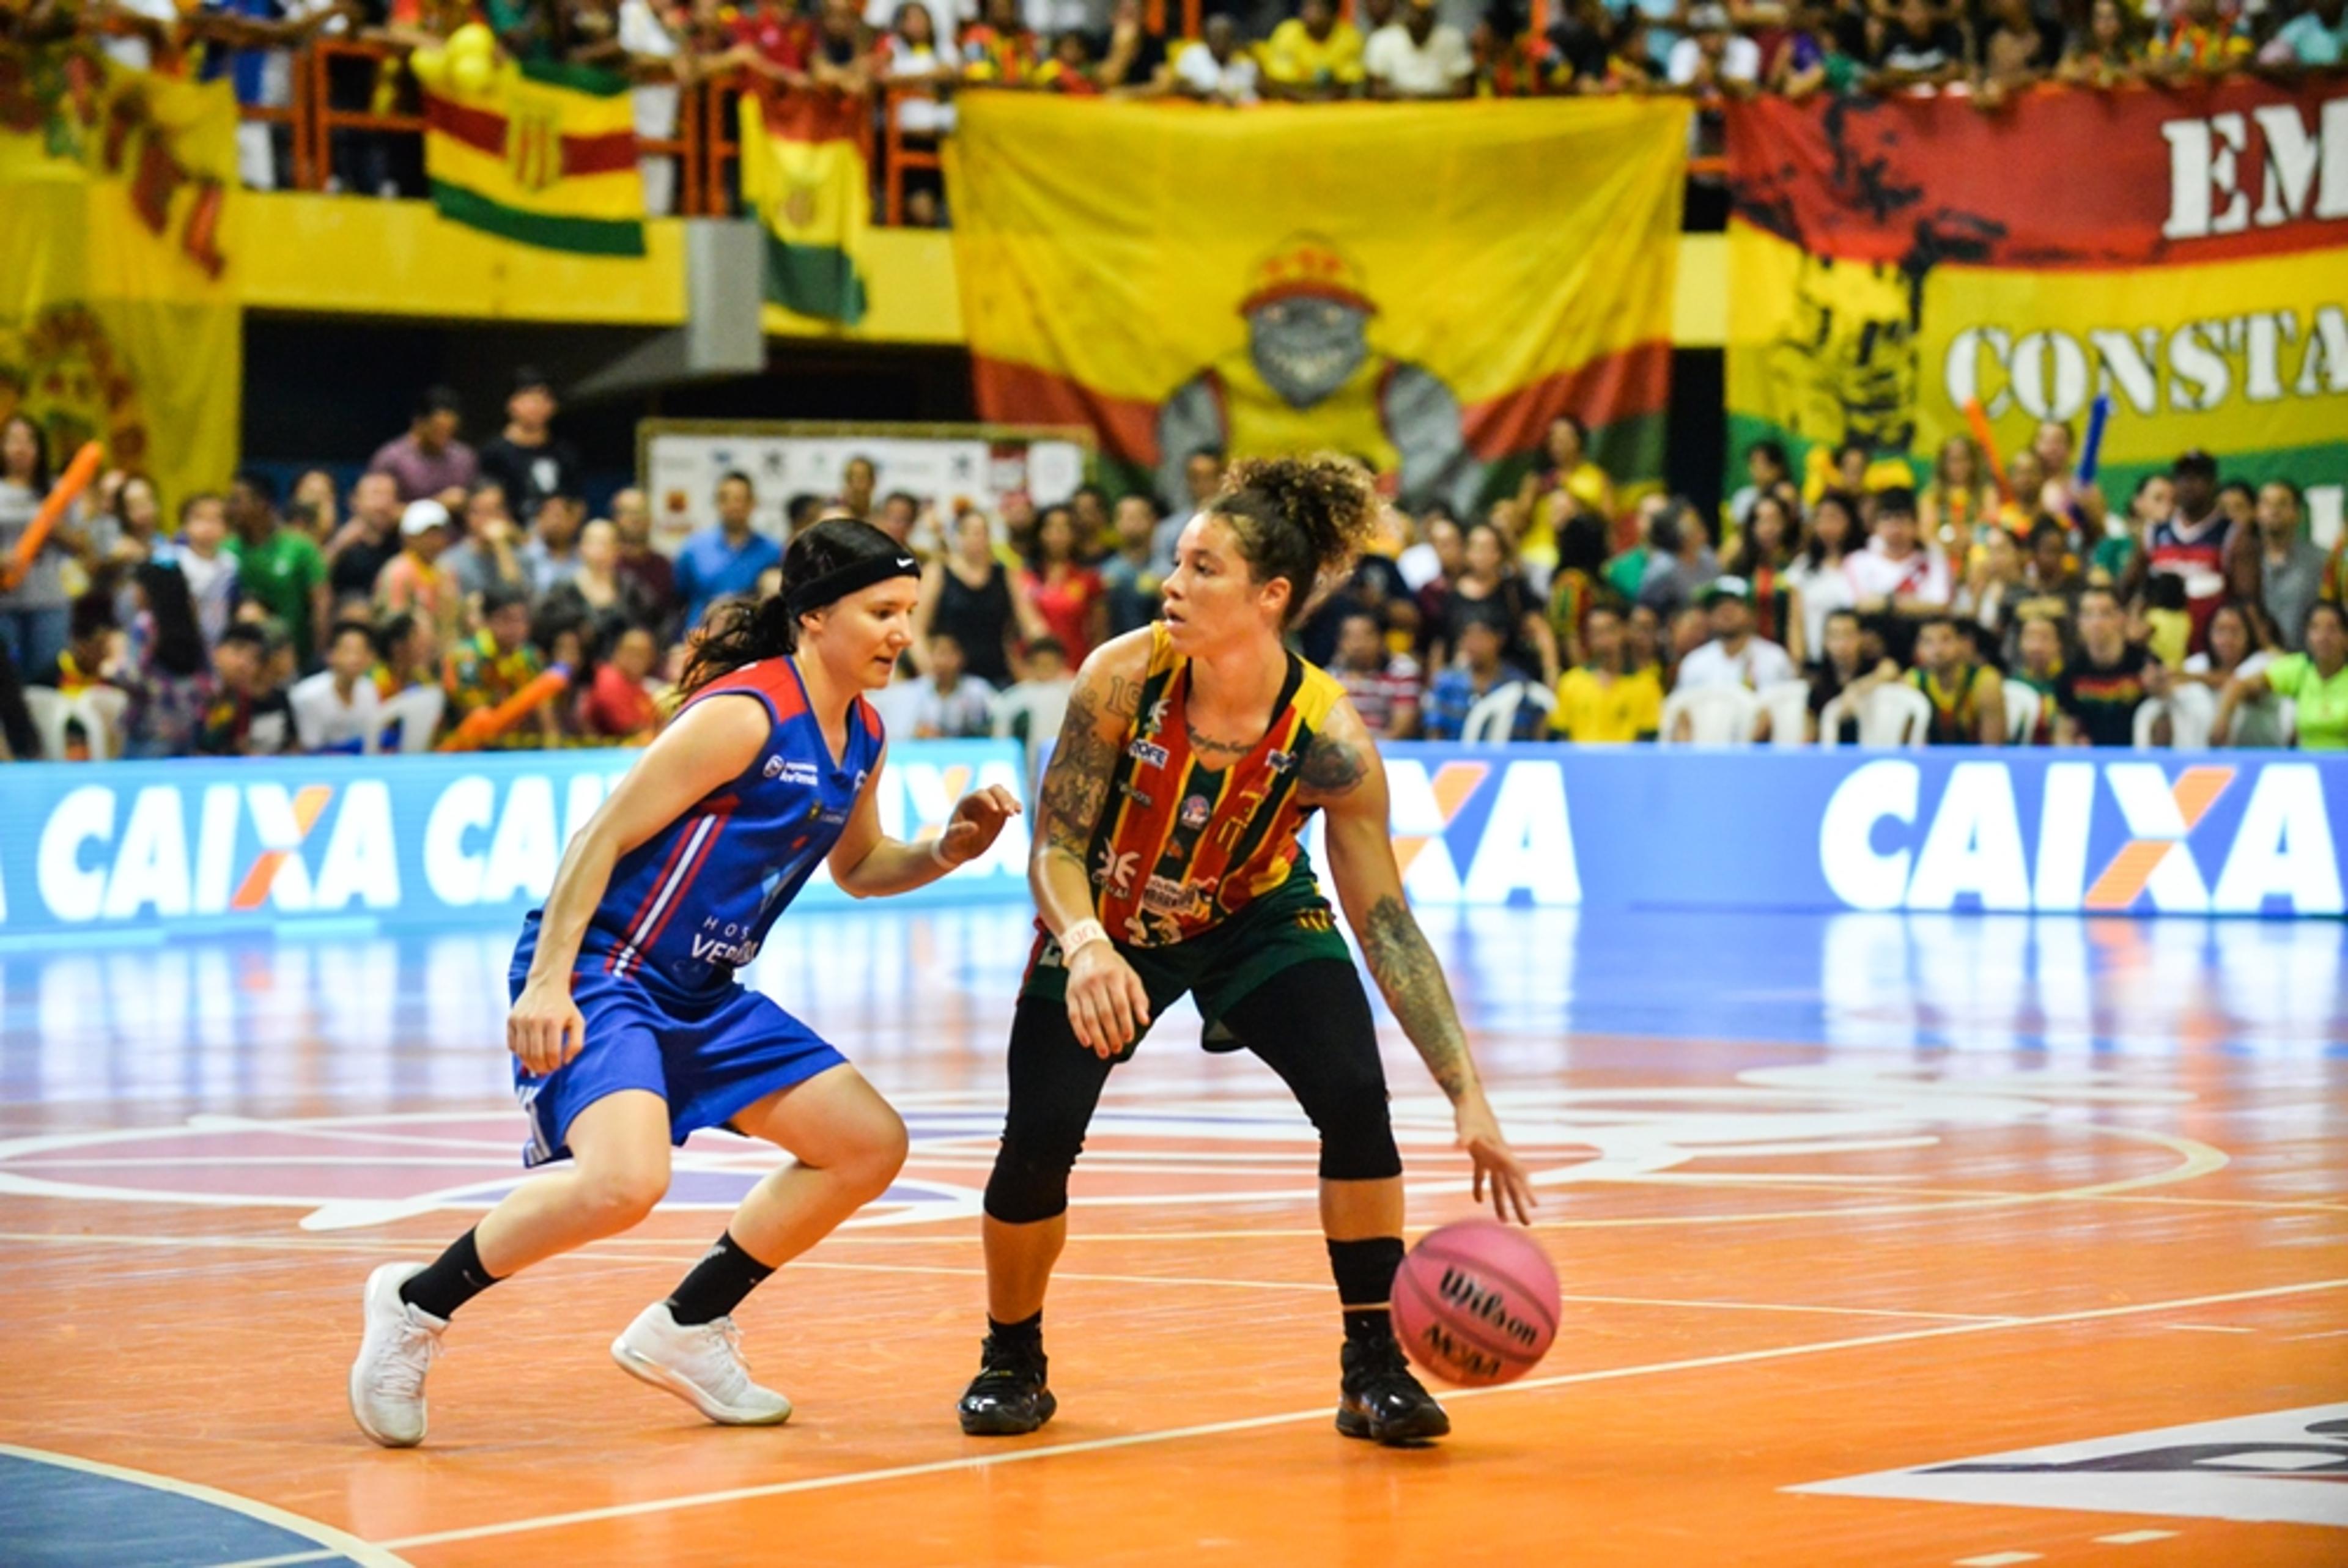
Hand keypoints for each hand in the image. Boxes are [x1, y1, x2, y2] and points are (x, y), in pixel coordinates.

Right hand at [508, 976, 585, 1076]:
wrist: (545, 984)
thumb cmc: (564, 1006)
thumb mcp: (578, 1021)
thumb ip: (576, 1043)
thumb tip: (565, 1062)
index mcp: (553, 1021)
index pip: (551, 1052)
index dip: (554, 1064)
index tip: (557, 1067)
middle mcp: (535, 1020)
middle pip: (535, 1055)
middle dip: (542, 1068)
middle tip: (547, 1070)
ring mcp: (520, 1020)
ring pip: (522, 1052)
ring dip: (530, 1064)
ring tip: (538, 1066)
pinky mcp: (511, 1019)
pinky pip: (512, 1045)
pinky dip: (519, 1054)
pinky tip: (528, 1055)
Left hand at [937, 784, 1020, 866]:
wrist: (959, 849)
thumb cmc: (952, 842)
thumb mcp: (952, 838)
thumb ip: (960, 831)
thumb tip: (975, 827)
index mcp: (966, 802)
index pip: (981, 794)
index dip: (989, 799)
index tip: (996, 811)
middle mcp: (980, 801)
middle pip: (995, 789)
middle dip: (1004, 798)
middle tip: (1009, 812)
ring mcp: (991, 806)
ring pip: (1004, 794)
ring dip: (1011, 801)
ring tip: (1014, 814)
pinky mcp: (999, 814)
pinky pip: (1010, 805)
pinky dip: (1016, 805)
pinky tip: (1019, 812)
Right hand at [1065, 941, 1149, 1058]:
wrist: (1087, 950)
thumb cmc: (1114, 967)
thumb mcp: (1131, 976)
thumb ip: (1139, 998)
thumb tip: (1144, 1021)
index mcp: (1113, 976)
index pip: (1120, 1004)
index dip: (1125, 1023)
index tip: (1128, 1038)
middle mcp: (1095, 981)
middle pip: (1104, 1013)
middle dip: (1111, 1034)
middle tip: (1116, 1049)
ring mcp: (1080, 988)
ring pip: (1088, 1017)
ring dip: (1096, 1037)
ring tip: (1103, 1052)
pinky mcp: (1069, 994)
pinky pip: (1073, 1015)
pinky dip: (1079, 1030)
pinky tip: (1086, 1042)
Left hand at [1455, 1094, 1536, 1224]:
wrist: (1468, 1099)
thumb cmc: (1470, 1112)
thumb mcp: (1467, 1125)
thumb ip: (1464, 1136)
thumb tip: (1458, 1145)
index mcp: (1500, 1151)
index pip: (1517, 1173)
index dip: (1526, 1188)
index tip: (1536, 1204)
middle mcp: (1499, 1156)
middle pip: (1511, 1184)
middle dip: (1519, 1204)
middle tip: (1528, 1224)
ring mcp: (1490, 1156)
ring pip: (1498, 1184)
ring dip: (1501, 1202)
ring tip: (1504, 1222)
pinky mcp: (1479, 1155)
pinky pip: (1481, 1175)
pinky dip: (1479, 1187)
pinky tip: (1478, 1201)